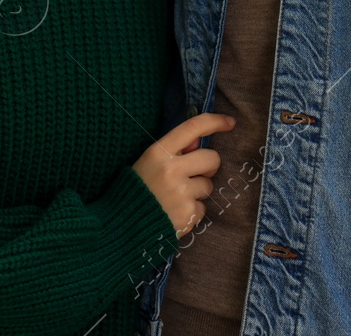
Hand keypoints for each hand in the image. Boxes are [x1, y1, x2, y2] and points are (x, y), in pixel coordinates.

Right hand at [131, 112, 234, 237]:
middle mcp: (171, 170)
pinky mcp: (187, 214)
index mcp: (158, 152)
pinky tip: (175, 213)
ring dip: (197, 192)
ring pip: (208, 185)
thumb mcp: (148, 163)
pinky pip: (202, 208)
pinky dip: (192, 211)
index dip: (215, 121)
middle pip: (211, 158)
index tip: (230, 122)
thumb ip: (173, 150)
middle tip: (193, 175)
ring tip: (175, 198)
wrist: (120, 228)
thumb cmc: (136, 191)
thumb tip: (198, 141)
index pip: (192, 127)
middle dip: (208, 166)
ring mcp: (180, 193)